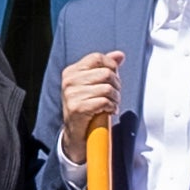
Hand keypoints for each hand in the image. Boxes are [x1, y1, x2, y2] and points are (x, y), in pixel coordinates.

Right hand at [57, 51, 124, 165]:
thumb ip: (105, 67)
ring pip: (107, 88)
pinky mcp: (77, 108)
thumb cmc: (86, 107)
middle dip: (116, 85)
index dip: (111, 66)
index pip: (97, 58)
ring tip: (112, 104)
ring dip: (115, 98)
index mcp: (71, 71)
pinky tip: (108, 111)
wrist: (76, 134)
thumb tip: (120, 55)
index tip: (114, 79)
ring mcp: (71, 94)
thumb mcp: (94, 85)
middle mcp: (69, 81)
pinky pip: (104, 101)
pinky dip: (111, 107)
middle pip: (105, 73)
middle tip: (114, 95)